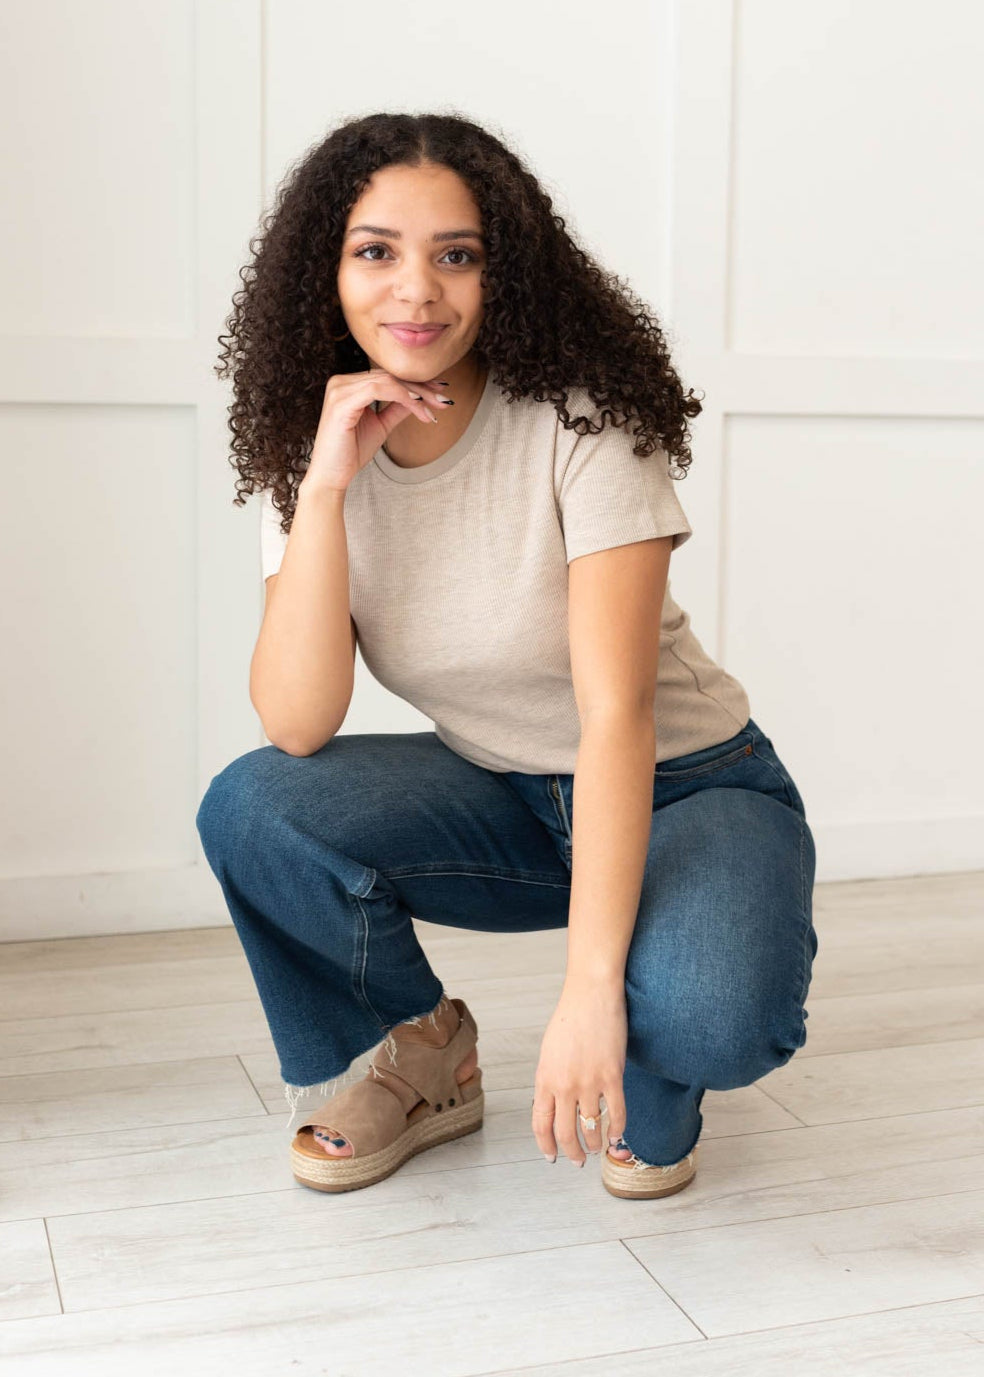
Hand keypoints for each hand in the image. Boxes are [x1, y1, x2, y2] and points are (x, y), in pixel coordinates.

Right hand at [299, 367, 451, 494]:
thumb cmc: (351, 453)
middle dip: (422, 387)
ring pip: (388, 381)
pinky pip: (380, 389)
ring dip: (416, 394)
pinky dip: (403, 396)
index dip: (417, 383)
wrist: (331, 476)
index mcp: (349, 385)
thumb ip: (398, 409)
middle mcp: (342, 381)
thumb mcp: (381, 425)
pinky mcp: (342, 401)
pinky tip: (419, 406)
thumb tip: (421, 398)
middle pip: (390, 376)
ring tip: (434, 408)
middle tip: (445, 399)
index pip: (389, 376)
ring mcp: (340, 389)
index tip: (440, 393)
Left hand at [532, 979, 626, 1164]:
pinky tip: (618, 1136)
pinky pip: (616, 1114)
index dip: (546, 1146)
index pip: (541, 1124)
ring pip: (591, 1128)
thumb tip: (555, 1105)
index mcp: (544, 1078)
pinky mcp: (612, 1076)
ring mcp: (588, 1082)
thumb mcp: (549, 1052)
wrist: (591, 995)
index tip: (552, 1157)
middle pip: (565, 1133)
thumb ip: (550, 1079)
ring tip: (597, 1149)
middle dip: (571, 1153)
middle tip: (577, 1162)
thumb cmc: (570, 1018)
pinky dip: (617, 1130)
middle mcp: (564, 1085)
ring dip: (594, 1145)